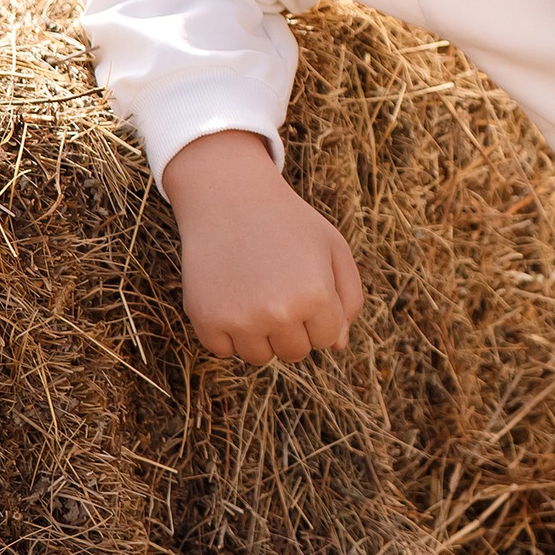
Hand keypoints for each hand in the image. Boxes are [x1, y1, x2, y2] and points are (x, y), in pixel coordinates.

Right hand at [158, 128, 365, 364]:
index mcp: (316, 295)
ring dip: (261, 334)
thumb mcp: (333, 248)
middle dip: (293, 328)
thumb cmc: (289, 223)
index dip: (319, 315)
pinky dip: (228, 332)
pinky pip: (223, 350)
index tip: (307, 286)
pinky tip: (231, 295)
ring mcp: (239, 319)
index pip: (326, 338)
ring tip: (257, 293)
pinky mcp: (205, 320)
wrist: (229, 198)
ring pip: (259, 357)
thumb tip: (336, 345)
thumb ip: (348, 298)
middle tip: (280, 287)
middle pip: (294, 352)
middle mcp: (279, 313)